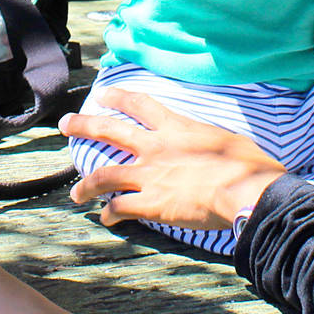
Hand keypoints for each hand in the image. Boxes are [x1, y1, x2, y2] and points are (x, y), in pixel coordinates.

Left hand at [63, 87, 287, 229]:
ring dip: (85, 185)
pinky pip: (120, 208)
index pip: (139, 104)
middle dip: (83, 125)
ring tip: (75, 193)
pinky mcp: (150, 203)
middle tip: (65, 124)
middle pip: (109, 130)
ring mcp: (149, 175)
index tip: (102, 94)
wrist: (246, 191)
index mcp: (176, 127)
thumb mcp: (226, 140)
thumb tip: (208, 144)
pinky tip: (106, 219)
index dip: (117, 97)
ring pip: (103, 175)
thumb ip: (206, 140)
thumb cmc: (248, 166)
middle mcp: (156, 147)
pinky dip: (110, 214)